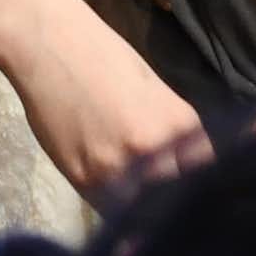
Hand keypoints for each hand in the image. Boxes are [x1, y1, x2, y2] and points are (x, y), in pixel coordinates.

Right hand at [6, 0, 206, 198]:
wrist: (51, 43)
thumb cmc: (104, 56)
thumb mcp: (155, 92)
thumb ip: (171, 132)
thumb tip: (182, 165)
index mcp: (179, 124)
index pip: (205, 175)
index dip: (198, 188)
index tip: (192, 194)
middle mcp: (155, 149)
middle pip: (175, 197)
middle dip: (170, 203)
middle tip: (165, 206)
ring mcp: (119, 167)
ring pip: (141, 210)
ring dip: (141, 212)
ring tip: (138, 209)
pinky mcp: (85, 178)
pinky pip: (109, 208)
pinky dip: (113, 208)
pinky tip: (112, 198)